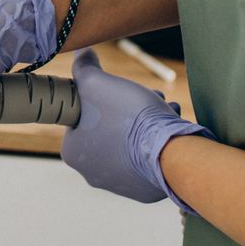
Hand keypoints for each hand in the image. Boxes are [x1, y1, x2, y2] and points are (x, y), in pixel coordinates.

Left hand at [60, 47, 214, 211]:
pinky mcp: (146, 191)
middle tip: (147, 96)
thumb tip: (81, 54)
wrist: (169, 151)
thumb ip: (84, 68)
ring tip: (164, 109)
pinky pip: (148, 161)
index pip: (83, 118)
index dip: (102, 97)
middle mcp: (92, 174)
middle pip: (110, 130)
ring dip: (147, 124)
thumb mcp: (96, 82)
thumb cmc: (127, 116)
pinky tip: (171, 129)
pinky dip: (158, 143)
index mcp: (73, 152)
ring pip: (131, 144)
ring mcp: (120, 185)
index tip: (120, 89)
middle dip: (129, 109)